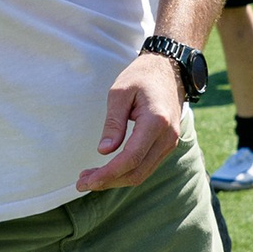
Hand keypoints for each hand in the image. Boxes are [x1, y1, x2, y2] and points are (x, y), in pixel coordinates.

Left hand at [77, 52, 183, 190]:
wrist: (169, 69)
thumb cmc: (142, 76)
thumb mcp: (120, 92)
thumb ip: (113, 123)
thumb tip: (104, 151)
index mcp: (156, 122)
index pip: (131, 158)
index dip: (108, 174)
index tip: (87, 180)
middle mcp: (167, 137)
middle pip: (137, 172)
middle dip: (108, 181)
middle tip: (82, 182)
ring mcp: (170, 142)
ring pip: (142, 172)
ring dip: (116, 179)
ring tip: (90, 178)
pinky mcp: (167, 144)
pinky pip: (147, 165)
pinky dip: (127, 171)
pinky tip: (108, 170)